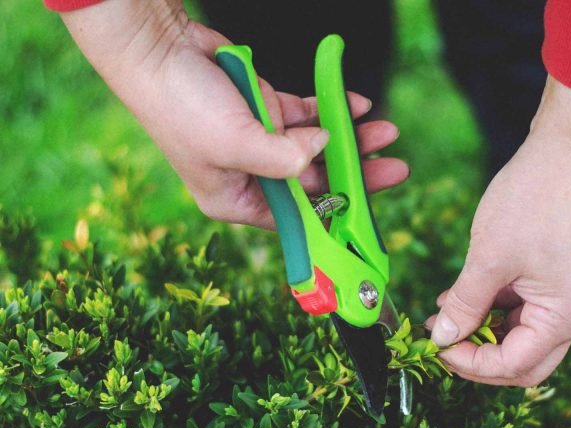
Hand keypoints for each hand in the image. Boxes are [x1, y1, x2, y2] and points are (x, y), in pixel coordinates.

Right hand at [60, 0, 407, 228]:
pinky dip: (331, 109)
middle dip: (354, 172)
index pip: (297, 217)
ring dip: (351, 138)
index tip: (371, 212)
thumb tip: (321, 151)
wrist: (158, 50)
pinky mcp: (266, 110)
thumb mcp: (234, 143)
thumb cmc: (180, 105)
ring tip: (386, 131)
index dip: (336, 214)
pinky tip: (357, 106)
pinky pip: (308, 114)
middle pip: (315, 182)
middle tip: (394, 168)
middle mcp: (252, 176)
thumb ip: (282, 159)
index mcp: (238, 200)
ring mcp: (261, 141)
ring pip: (317, 146)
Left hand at [427, 77, 570, 385]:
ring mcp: (568, 297)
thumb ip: (464, 304)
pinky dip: (492, 309)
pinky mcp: (558, 280)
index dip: (470, 363)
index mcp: (565, 317)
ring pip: (520, 336)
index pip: (513, 365)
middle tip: (442, 342)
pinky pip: (523, 310)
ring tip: (441, 315)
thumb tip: (441, 337)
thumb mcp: (488, 258)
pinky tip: (459, 297)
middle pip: (522, 361)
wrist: (567, 150)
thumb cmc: (531, 201)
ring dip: (482, 332)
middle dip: (480, 357)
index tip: (436, 347)